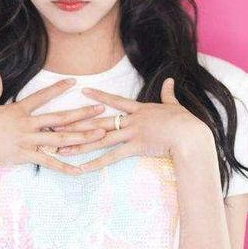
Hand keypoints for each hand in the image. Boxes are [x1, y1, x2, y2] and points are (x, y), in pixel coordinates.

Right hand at [0, 69, 107, 175]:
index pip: (43, 96)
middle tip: (100, 109)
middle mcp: (28, 124)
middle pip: (60, 118)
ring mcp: (28, 141)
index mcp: (19, 111)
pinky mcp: (26, 156)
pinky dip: (65, 167)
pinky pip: (49, 163)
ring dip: (82, 137)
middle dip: (82, 113)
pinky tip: (79, 170)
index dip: (58, 88)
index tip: (73, 81)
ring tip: (99, 135)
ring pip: (60, 139)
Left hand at [52, 77, 211, 172]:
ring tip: (60, 148)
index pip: (115, 100)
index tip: (83, 91)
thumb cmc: (186, 121)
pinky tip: (81, 168)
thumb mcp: (175, 105)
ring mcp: (132, 133)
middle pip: (99, 121)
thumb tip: (170, 80)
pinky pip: (111, 157)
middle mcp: (132, 120)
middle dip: (77, 124)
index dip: (99, 96)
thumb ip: (168, 93)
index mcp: (140, 109)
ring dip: (79, 144)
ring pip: (100, 138)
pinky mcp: (134, 147)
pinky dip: (95, 163)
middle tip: (57, 124)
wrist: (190, 134)